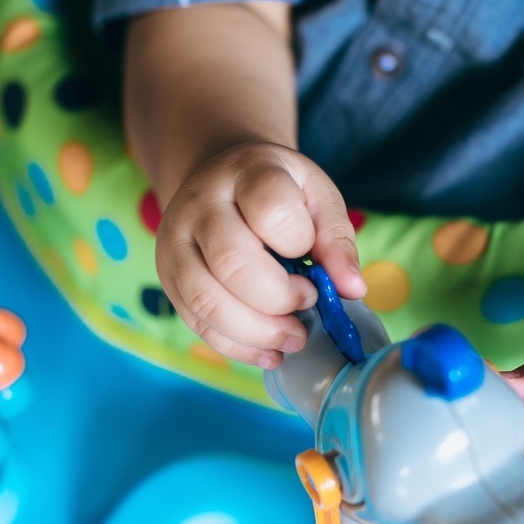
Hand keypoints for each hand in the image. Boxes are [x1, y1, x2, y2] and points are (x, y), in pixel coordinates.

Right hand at [156, 141, 366, 367]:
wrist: (218, 179)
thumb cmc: (276, 190)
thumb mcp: (315, 195)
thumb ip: (337, 239)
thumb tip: (354, 289)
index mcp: (246, 172)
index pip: (269, 208)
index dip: (299, 244)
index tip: (315, 263)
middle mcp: (200, 205)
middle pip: (232, 262)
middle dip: (279, 299)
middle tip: (307, 303)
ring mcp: (175, 243)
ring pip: (206, 300)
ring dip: (258, 332)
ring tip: (293, 337)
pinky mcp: (169, 279)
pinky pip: (196, 323)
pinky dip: (237, 347)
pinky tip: (269, 351)